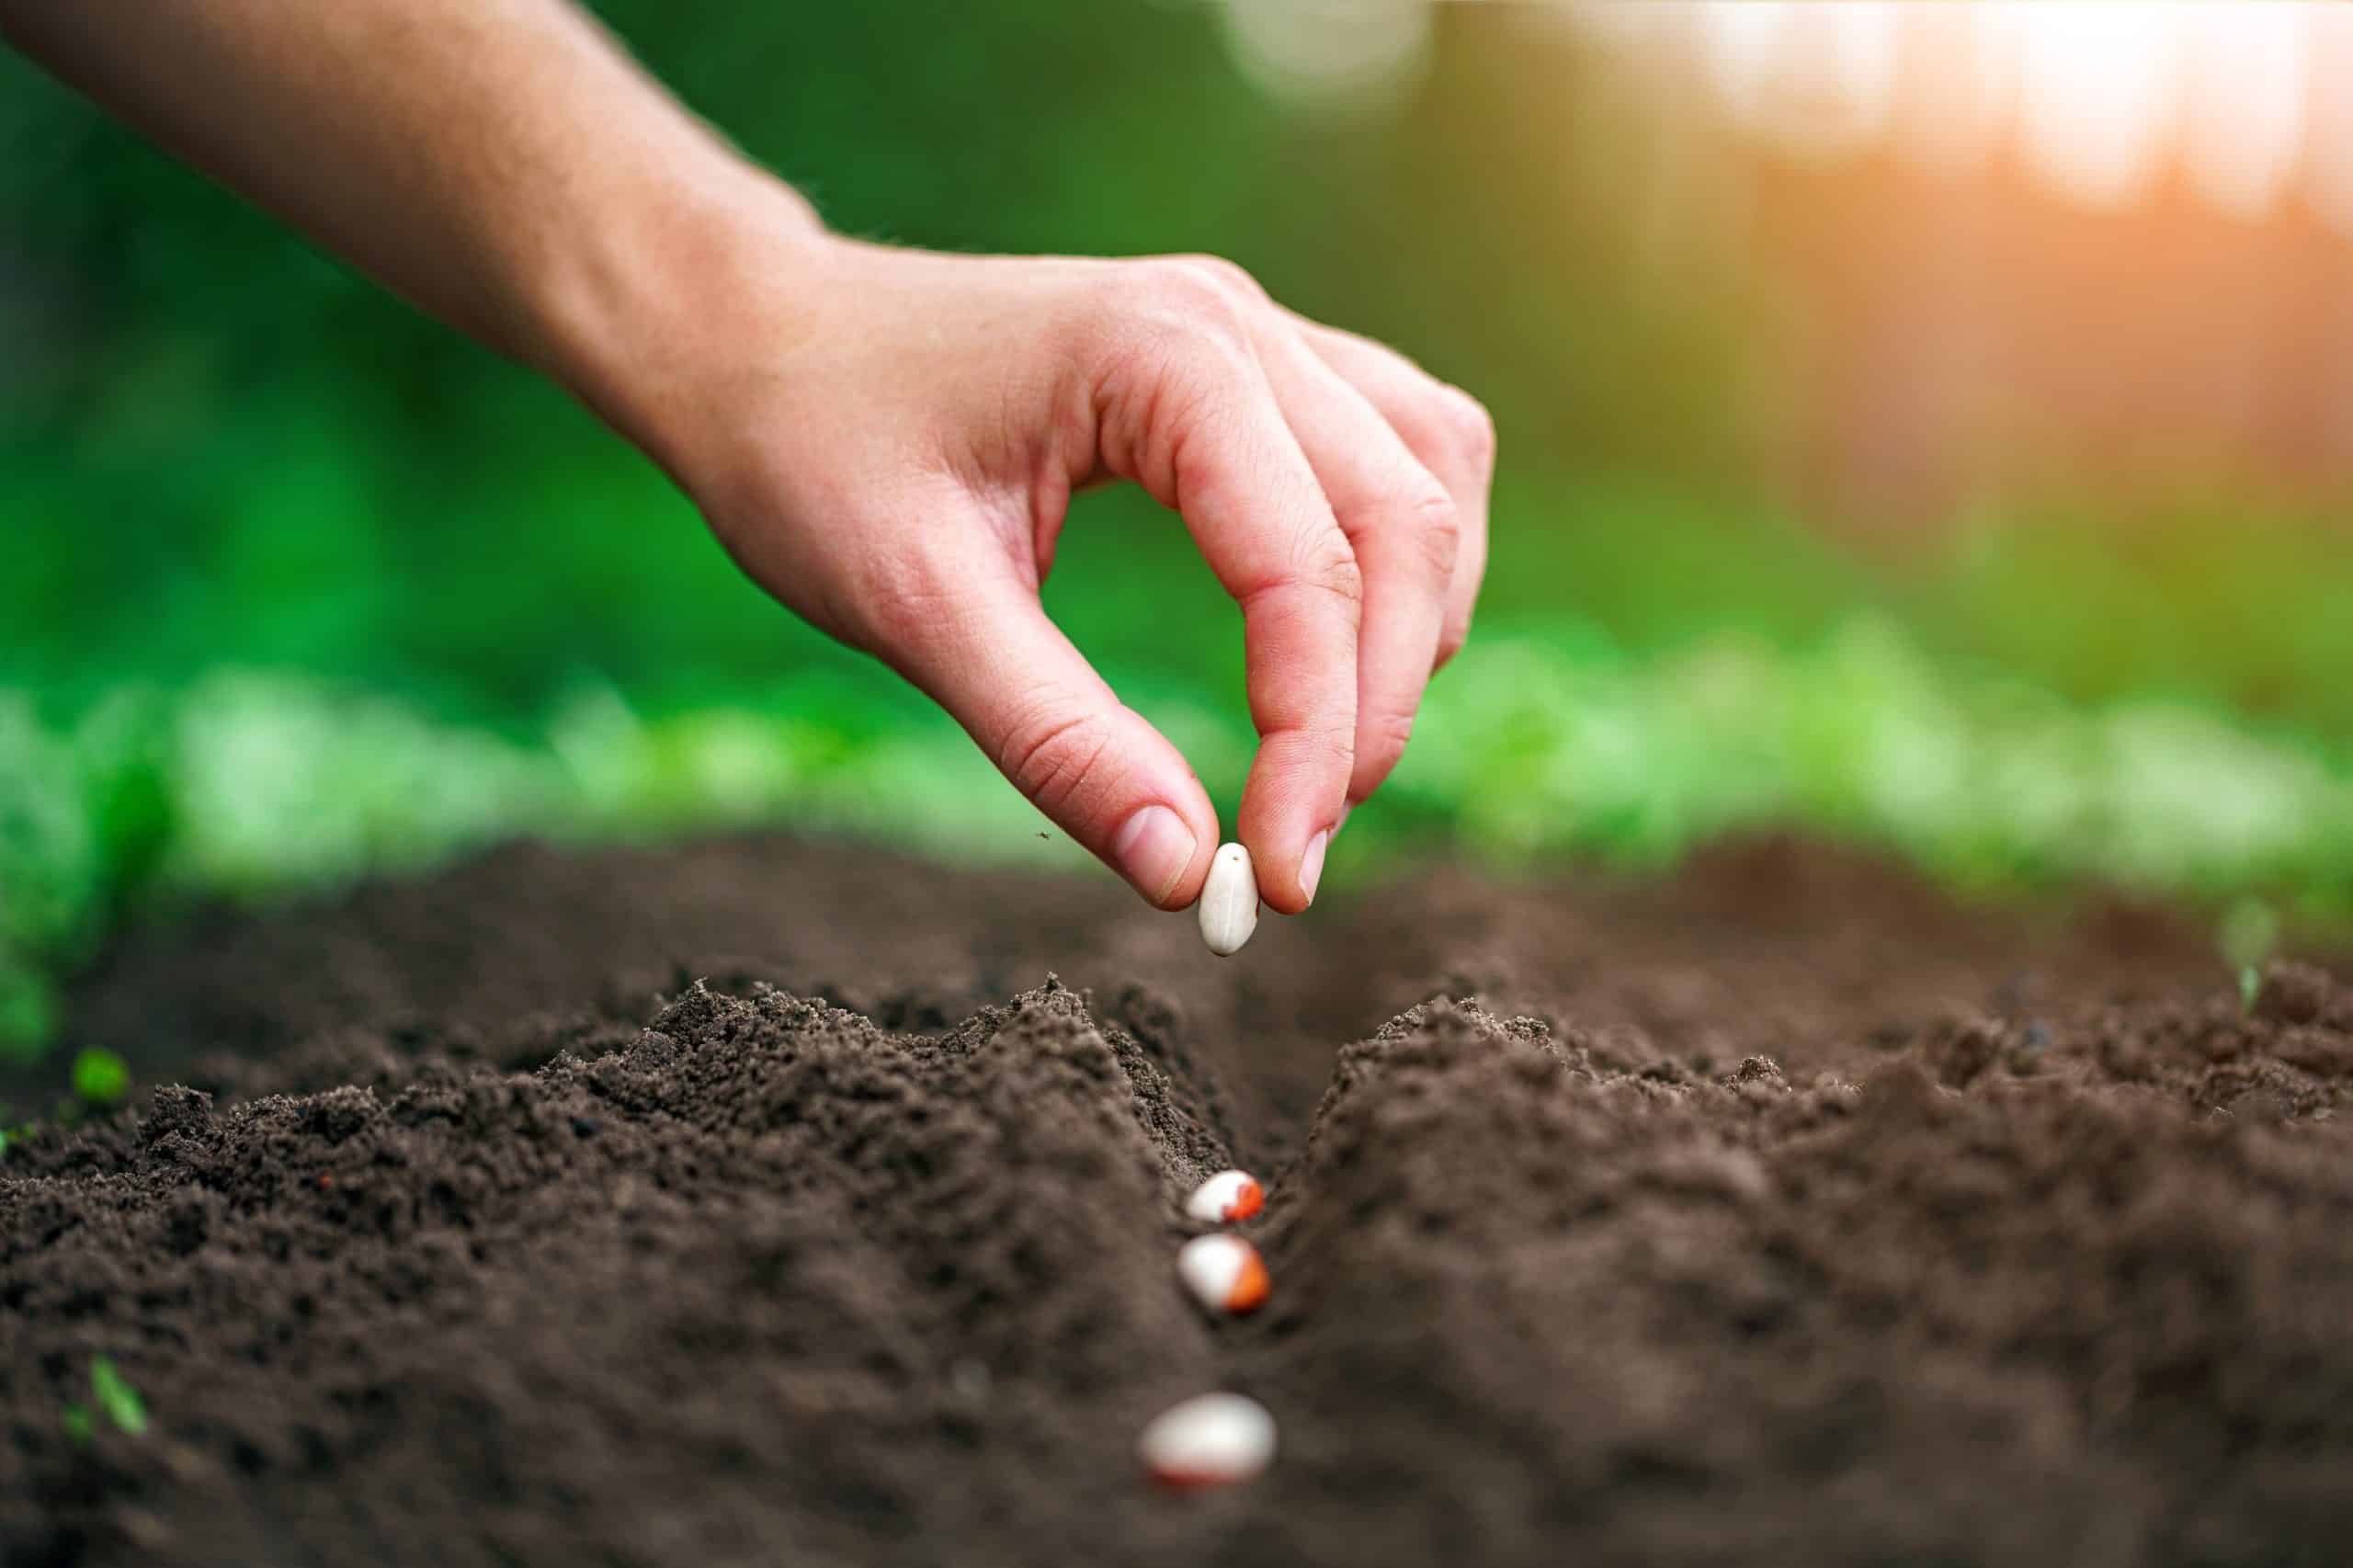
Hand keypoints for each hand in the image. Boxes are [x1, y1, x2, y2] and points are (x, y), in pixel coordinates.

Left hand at [595, 221, 1492, 913]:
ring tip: (1329, 763)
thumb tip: (1186, 875)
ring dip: (1412, 626)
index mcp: (1160, 354)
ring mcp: (1255, 329)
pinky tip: (1344, 650)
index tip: (1275, 879)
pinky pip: (1400, 449)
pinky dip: (1399, 562)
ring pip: (1432, 477)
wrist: (757, 341)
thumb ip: (1055, 740)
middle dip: (1373, 707)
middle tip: (1295, 852)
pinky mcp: (1252, 362)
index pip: (1304, 568)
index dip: (1313, 741)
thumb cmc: (812, 454)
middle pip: (1403, 523)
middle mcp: (1235, 321)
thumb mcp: (915, 609)